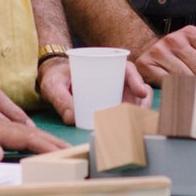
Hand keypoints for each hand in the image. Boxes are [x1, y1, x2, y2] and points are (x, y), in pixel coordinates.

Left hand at [0, 109, 64, 160]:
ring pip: (4, 107)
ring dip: (22, 121)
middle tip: (60, 146)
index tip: (62, 152)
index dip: (42, 144)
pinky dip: (3, 109)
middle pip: (17, 120)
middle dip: (40, 134)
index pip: (20, 134)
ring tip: (36, 134)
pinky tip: (5, 117)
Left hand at [36, 57, 150, 125]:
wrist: (52, 81)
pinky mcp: (112, 106)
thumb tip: (72, 119)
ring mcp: (115, 93)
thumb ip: (60, 99)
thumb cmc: (55, 76)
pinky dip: (128, 120)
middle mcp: (114, 80)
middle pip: (137, 88)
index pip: (128, 70)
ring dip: (138, 112)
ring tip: (132, 125)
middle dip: (142, 102)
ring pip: (135, 102)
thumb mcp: (53, 85)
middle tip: (137, 116)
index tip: (140, 92)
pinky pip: (125, 112)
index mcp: (105, 66)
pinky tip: (124, 129)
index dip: (137, 80)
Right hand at [131, 25, 195, 83]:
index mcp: (191, 32)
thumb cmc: (179, 57)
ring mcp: (159, 51)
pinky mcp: (146, 65)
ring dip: (187, 85)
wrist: (148, 56)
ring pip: (187, 79)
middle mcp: (174, 38)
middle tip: (190, 75)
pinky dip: (174, 88)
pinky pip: (170, 84)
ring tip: (181, 79)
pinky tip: (171, 84)